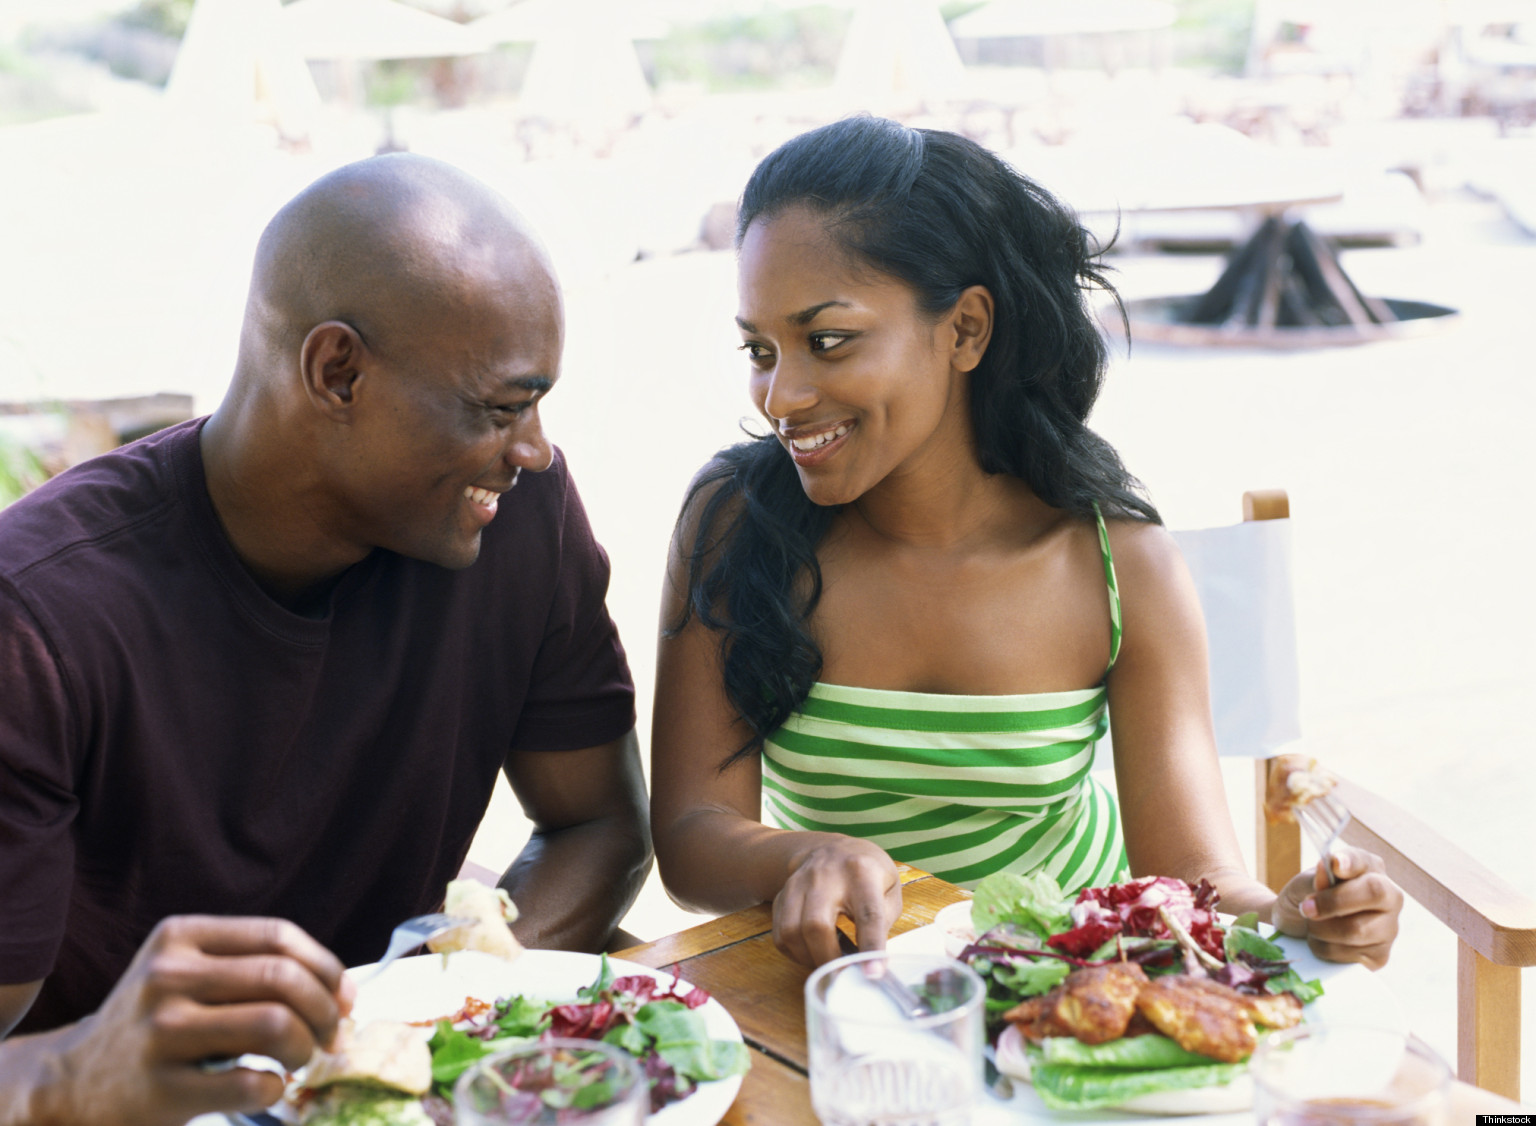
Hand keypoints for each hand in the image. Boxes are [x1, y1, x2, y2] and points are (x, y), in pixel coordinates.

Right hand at [37, 916, 353, 1125]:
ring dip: (305, 1047)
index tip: (345, 997)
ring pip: (274, 1024)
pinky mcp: (161, 1089)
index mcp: (180, 936)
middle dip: (325, 1010)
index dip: (326, 967)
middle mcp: (166, 976)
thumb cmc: (156, 1023)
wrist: (73, 1084)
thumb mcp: (187, 973)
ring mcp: (160, 1032)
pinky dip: (276, 1087)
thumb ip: (253, 967)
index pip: (279, 936)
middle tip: (330, 1035)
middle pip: (283, 978)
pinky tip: (268, 1086)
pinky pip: (251, 1083)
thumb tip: (343, 991)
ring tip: (299, 1060)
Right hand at [772, 835, 901, 966]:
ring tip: (827, 961)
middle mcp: (826, 875)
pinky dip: (794, 952)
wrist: (830, 848)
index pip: (868, 915)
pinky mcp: (783, 894)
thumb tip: (871, 960)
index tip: (874, 974)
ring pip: (792, 931)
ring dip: (809, 958)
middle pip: (816, 925)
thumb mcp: (889, 888)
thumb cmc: (866, 873)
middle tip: (843, 973)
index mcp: (862, 872)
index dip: (871, 947)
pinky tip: (811, 951)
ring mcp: (799, 883)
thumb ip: (882, 921)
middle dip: (829, 959)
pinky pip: (780, 933)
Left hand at [1272, 846, 1402, 969]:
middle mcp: (1389, 896)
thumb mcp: (1303, 883)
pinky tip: (1324, 942)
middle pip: (1374, 892)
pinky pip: (1350, 955)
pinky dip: (1326, 949)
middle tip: (1306, 909)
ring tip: (1314, 926)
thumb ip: (1317, 877)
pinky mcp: (1380, 956)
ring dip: (1322, 930)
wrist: (1298, 929)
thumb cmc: (1306, 898)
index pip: (1364, 861)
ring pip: (1357, 930)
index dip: (1351, 862)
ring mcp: (1389, 928)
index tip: (1335, 864)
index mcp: (1369, 869)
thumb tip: (1332, 866)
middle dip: (1333, 902)